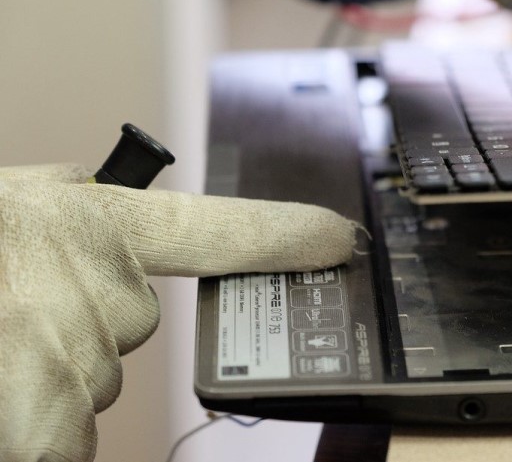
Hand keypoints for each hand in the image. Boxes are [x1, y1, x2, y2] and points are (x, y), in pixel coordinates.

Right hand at [0, 164, 355, 461]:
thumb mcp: (14, 210)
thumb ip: (75, 227)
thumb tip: (114, 248)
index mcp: (95, 223)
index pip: (220, 228)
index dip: (286, 235)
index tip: (342, 240)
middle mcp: (100, 288)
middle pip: (129, 332)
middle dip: (76, 331)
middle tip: (7, 314)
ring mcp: (75, 356)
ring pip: (89, 388)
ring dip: (41, 380)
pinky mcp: (44, 417)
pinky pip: (62, 437)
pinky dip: (30, 427)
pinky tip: (2, 387)